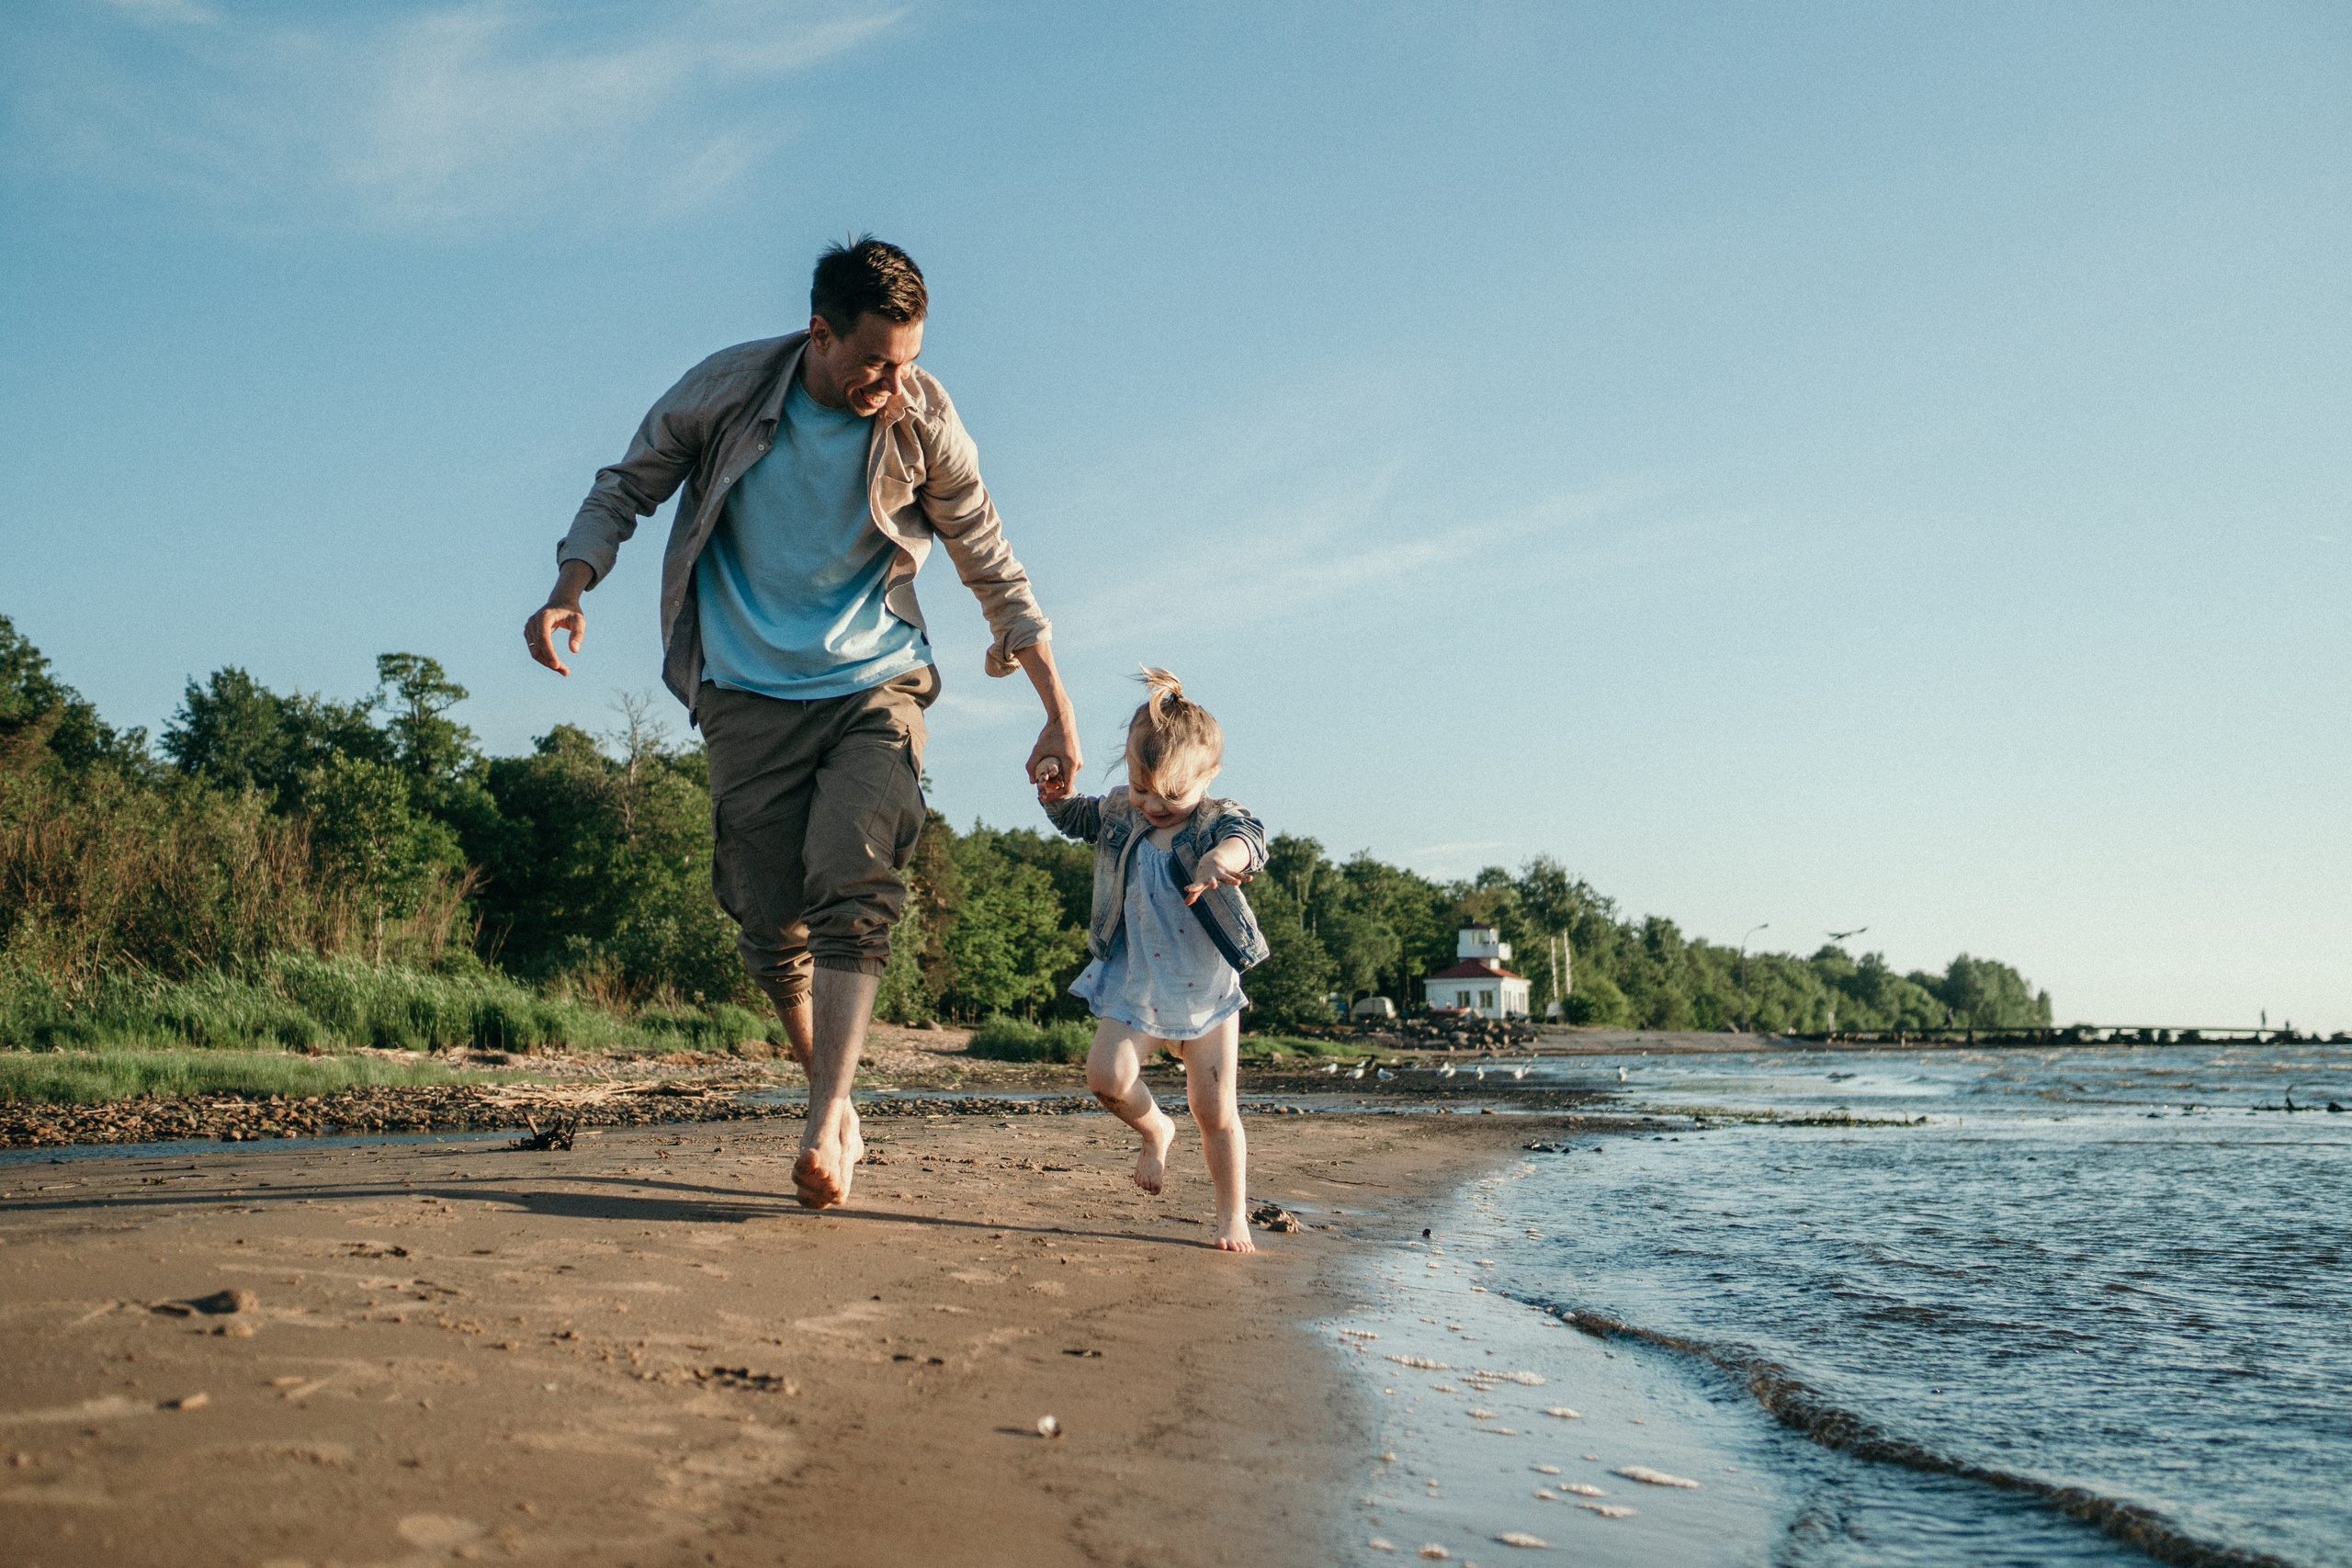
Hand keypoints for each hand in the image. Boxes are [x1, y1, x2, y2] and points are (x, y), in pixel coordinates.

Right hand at [526, 561, 595, 675]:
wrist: (560, 601)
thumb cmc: (571, 611)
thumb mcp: (579, 621)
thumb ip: (578, 634)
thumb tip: (574, 650)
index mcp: (544, 617)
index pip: (543, 638)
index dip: (549, 653)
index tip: (558, 666)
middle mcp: (533, 622)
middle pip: (537, 648)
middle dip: (549, 661)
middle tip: (566, 672)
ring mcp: (528, 627)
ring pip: (534, 651)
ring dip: (547, 663)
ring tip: (564, 671)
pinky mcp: (528, 632)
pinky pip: (534, 649)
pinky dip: (544, 658)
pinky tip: (556, 664)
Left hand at [1028, 713, 1080, 798]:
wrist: (1063, 717)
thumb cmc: (1050, 732)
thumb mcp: (1038, 750)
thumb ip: (1031, 766)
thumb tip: (1031, 782)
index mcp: (1071, 764)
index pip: (1066, 789)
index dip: (1055, 796)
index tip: (1044, 797)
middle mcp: (1078, 764)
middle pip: (1065, 783)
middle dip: (1052, 786)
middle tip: (1039, 785)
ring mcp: (1078, 760)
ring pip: (1066, 776)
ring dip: (1055, 778)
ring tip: (1042, 774)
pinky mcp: (1076, 756)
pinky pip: (1068, 769)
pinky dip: (1058, 772)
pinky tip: (1048, 766)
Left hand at [1182, 838, 1252, 904]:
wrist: (1210, 859)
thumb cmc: (1203, 875)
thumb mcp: (1199, 883)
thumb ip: (1193, 894)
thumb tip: (1185, 903)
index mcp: (1204, 880)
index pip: (1197, 885)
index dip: (1192, 888)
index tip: (1186, 889)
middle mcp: (1212, 876)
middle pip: (1213, 880)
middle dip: (1213, 882)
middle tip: (1214, 886)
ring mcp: (1221, 873)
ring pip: (1227, 876)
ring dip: (1232, 879)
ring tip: (1238, 883)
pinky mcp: (1229, 871)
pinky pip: (1237, 874)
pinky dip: (1244, 876)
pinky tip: (1251, 879)